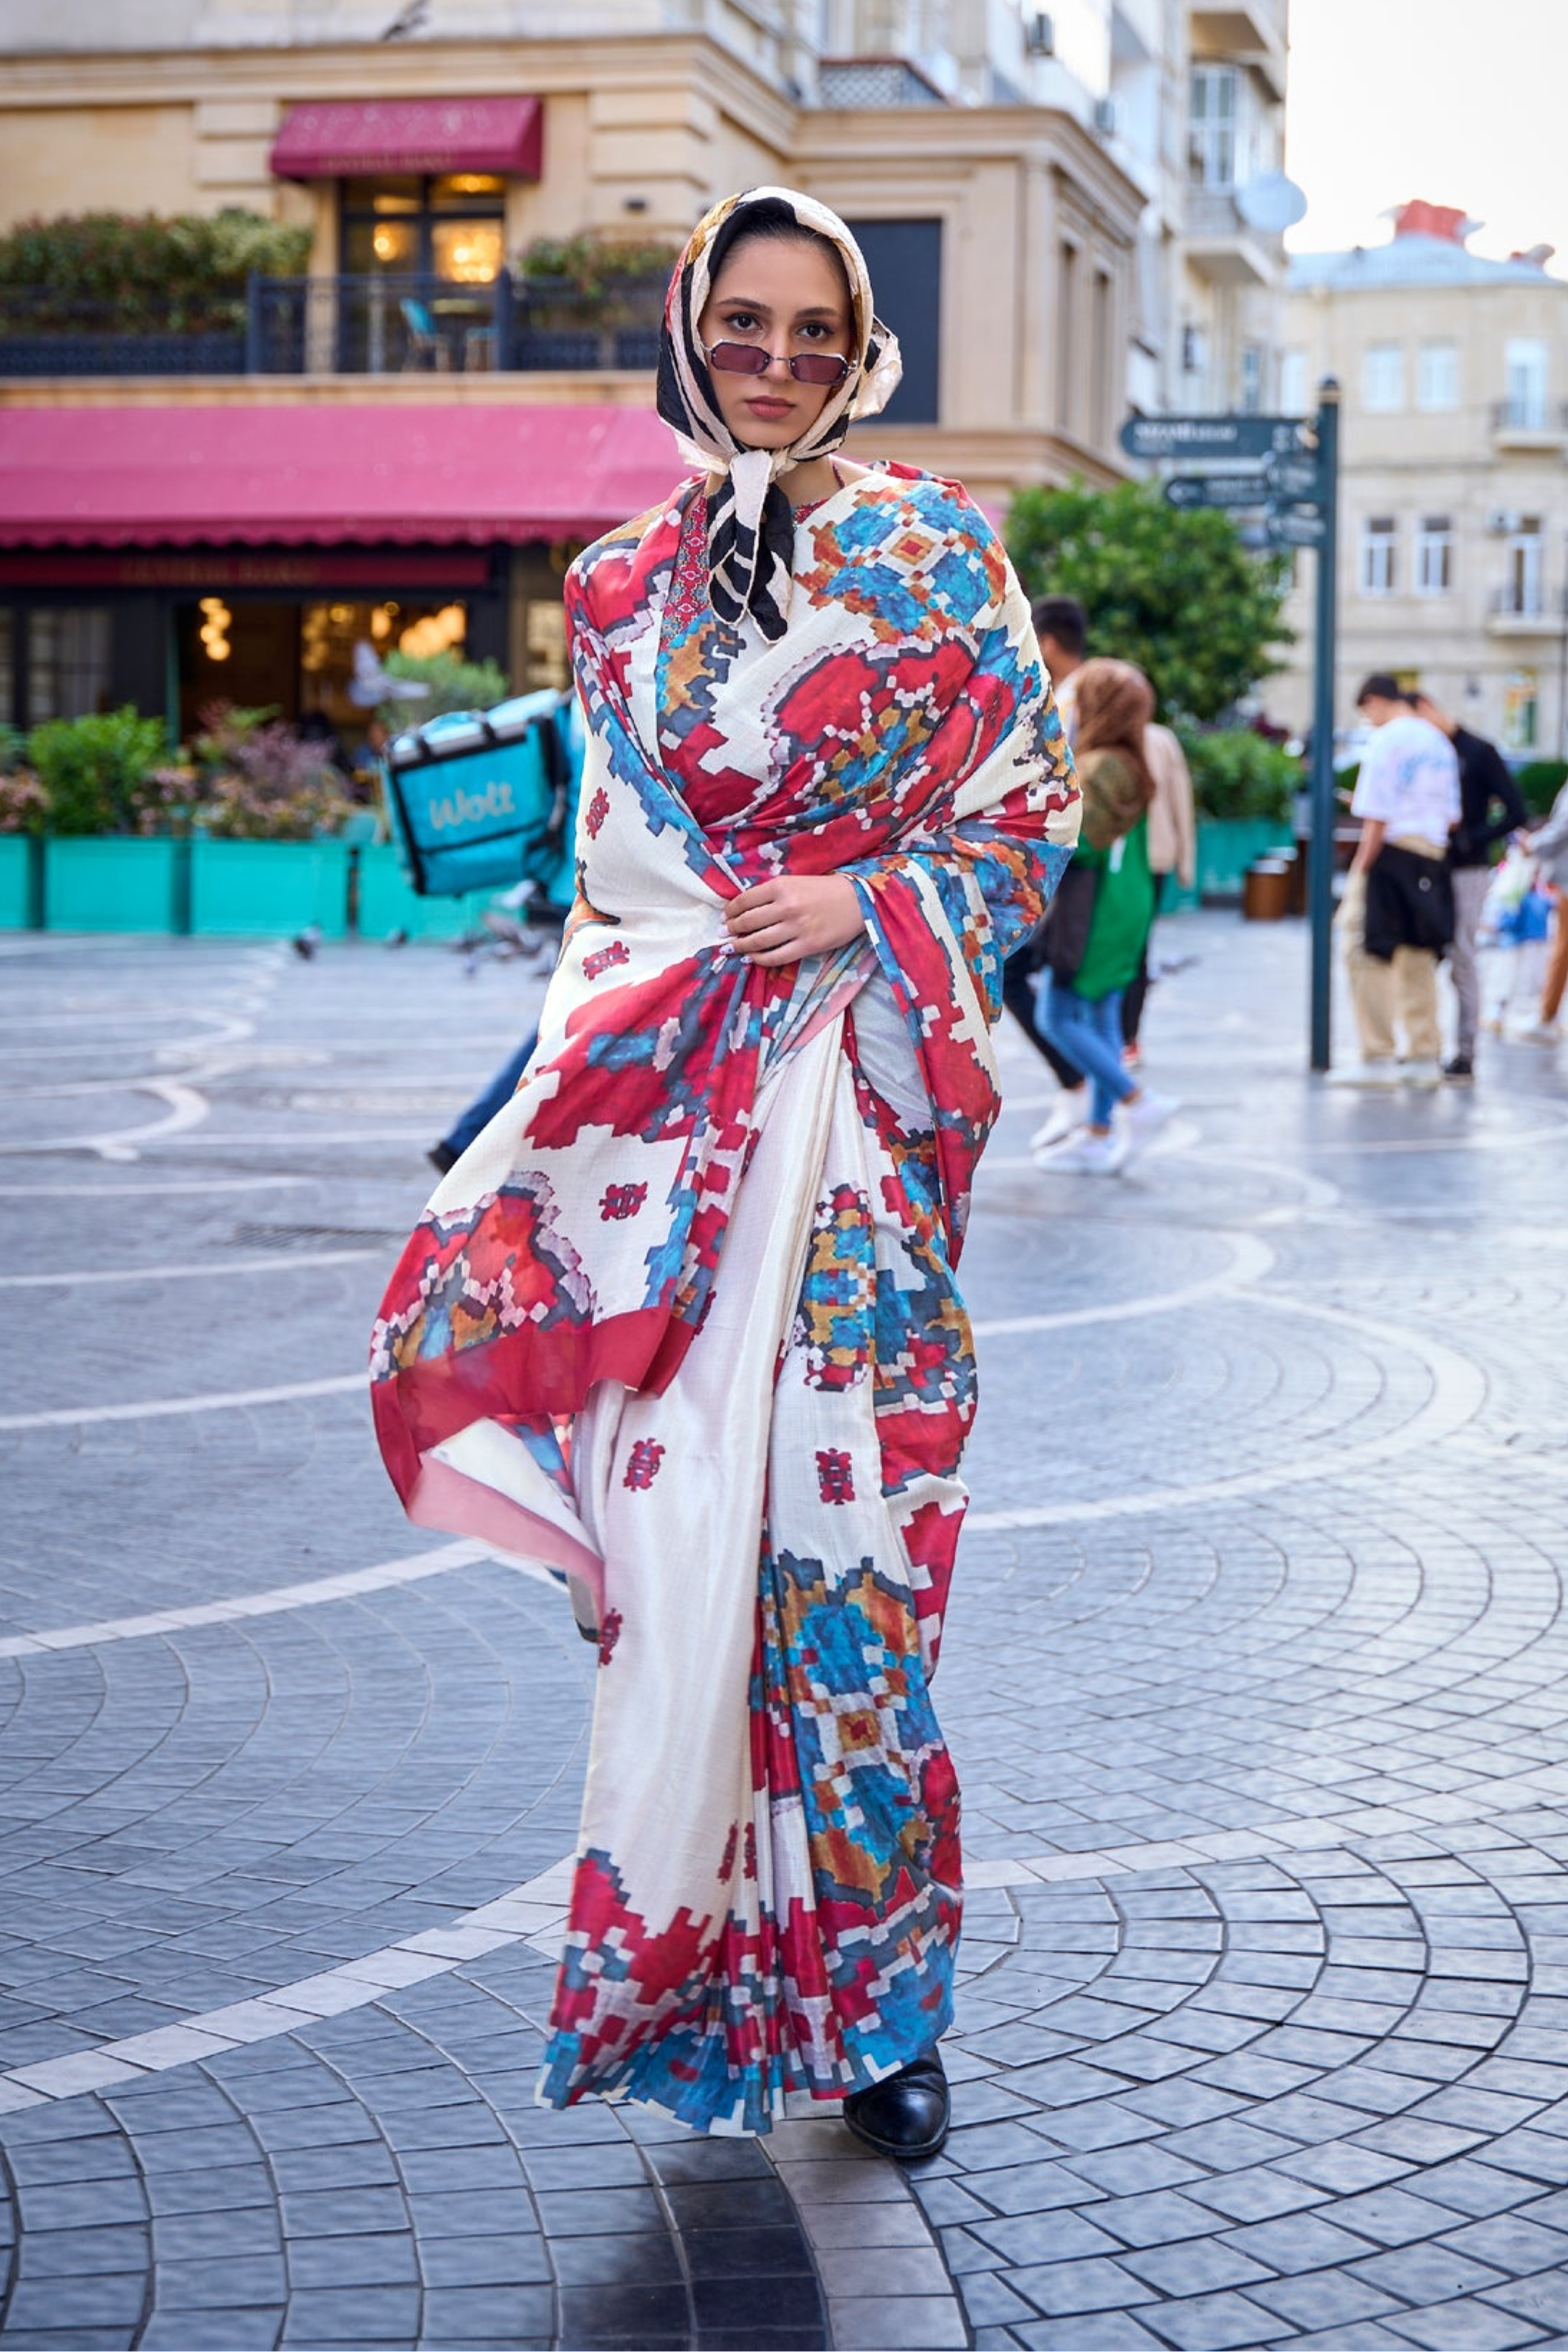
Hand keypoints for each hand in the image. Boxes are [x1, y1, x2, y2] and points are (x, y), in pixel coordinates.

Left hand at [725, 874, 866, 965]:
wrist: (859, 900)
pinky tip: (753, 957)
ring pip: (758, 941)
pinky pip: (776, 957)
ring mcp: (797, 928)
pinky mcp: (808, 946)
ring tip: (734, 948)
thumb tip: (743, 909)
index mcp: (781, 885)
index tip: (725, 918)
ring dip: (741, 946)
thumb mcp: (796, 881)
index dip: (730, 911)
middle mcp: (786, 906)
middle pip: (747, 922)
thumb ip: (771, 893)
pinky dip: (760, 959)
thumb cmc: (825, 889)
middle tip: (725, 934)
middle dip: (732, 930)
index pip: (744, 901)